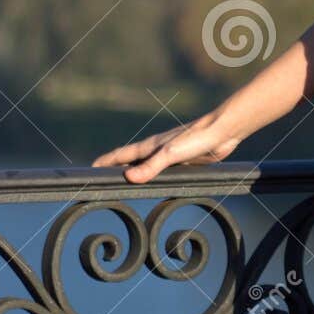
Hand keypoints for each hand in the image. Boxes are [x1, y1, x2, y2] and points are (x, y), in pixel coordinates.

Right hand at [92, 112, 240, 183]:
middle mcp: (157, 150)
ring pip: (146, 166)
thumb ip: (152, 166)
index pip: (122, 155)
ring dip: (134, 172)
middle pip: (131, 160)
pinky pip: (162, 170)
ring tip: (124, 182)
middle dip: (116, 168)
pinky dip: (152, 176)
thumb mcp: (172, 154)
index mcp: (151, 146)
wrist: (222, 131)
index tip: (91, 168)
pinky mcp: (183, 161)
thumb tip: (129, 178)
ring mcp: (169, 155)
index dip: (106, 162)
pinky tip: (156, 181)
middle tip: (102, 178)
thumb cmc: (197, 138)